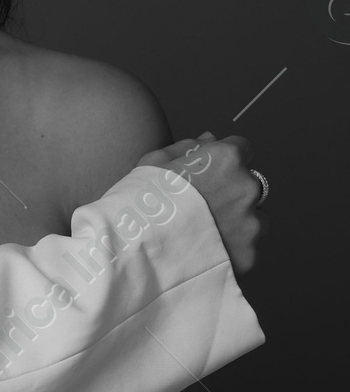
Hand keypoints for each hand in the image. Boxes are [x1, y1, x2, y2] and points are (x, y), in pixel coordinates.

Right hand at [137, 132, 263, 277]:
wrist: (136, 250)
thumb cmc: (141, 202)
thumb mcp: (155, 163)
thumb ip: (187, 147)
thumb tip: (209, 139)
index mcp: (227, 159)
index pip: (242, 149)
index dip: (224, 162)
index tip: (209, 175)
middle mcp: (247, 187)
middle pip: (250, 184)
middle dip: (232, 192)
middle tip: (202, 208)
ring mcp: (251, 223)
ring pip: (254, 217)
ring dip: (237, 221)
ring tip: (204, 233)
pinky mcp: (250, 253)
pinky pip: (248, 247)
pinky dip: (233, 249)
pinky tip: (207, 251)